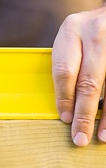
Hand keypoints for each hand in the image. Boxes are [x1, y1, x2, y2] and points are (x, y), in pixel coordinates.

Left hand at [53, 5, 105, 145]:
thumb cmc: (85, 33)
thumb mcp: (70, 40)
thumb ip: (66, 67)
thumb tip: (65, 108)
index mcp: (72, 29)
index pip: (65, 71)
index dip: (64, 98)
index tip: (65, 119)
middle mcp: (97, 32)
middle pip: (89, 81)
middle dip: (84, 114)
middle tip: (80, 138)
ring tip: (103, 137)